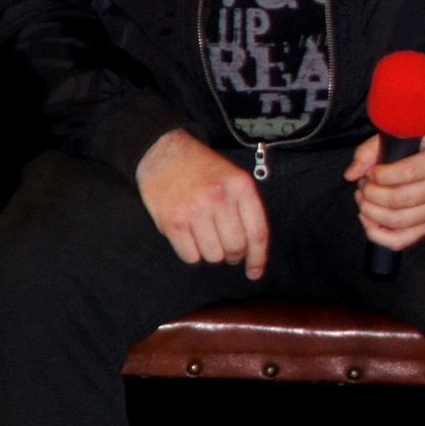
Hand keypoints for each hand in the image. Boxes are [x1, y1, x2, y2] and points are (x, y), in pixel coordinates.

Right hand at [137, 128, 269, 278]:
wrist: (165, 153)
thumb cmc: (204, 170)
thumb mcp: (235, 178)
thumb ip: (246, 209)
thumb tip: (253, 251)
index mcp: (241, 187)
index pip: (257, 232)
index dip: (258, 257)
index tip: (255, 272)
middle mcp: (220, 198)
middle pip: (235, 247)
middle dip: (233, 255)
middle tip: (228, 252)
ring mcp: (195, 210)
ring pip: (213, 255)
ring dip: (212, 254)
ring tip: (207, 239)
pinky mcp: (172, 220)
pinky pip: (190, 255)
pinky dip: (193, 254)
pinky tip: (191, 239)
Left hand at [345, 130, 424, 252]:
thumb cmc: (413, 147)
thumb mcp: (394, 137)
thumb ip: (368, 152)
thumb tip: (352, 174)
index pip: (408, 172)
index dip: (381, 175)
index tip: (371, 172)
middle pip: (399, 199)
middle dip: (371, 194)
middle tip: (363, 185)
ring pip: (396, 220)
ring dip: (370, 211)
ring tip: (364, 198)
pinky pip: (400, 240)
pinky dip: (376, 233)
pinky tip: (367, 218)